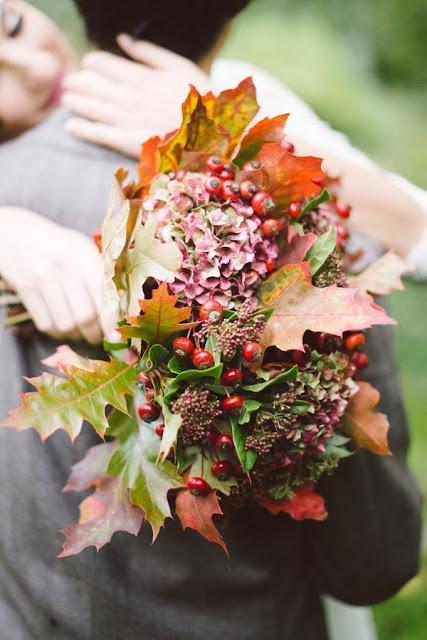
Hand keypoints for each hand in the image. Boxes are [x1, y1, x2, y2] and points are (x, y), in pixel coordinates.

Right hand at [0, 208, 103, 343]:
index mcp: (85, 254)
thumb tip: (118, 311)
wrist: (14, 232)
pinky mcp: (25, 288)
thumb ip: (101, 275)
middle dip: (94, 334)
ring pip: (65, 324)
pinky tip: (61, 327)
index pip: (103, 294)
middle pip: (85, 316)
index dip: (110, 320)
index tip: (115, 335)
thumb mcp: (83, 250)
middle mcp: (65, 265)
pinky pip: (45, 323)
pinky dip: (56, 332)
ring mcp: (42, 277)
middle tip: (98, 337)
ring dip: (75, 335)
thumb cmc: (58, 244)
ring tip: (79, 332)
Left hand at [62, 35, 210, 157]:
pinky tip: (71, 126)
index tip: (87, 62)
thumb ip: (151, 53)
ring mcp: (133, 121)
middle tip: (70, 80)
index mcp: (147, 78)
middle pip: (101, 88)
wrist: (214, 137)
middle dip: (82, 83)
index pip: (113, 67)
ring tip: (66, 99)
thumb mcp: (181, 68)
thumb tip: (124, 39)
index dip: (96, 63)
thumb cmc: (201, 101)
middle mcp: (137, 98)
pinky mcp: (132, 143)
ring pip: (98, 109)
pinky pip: (103, 135)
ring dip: (79, 103)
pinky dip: (85, 130)